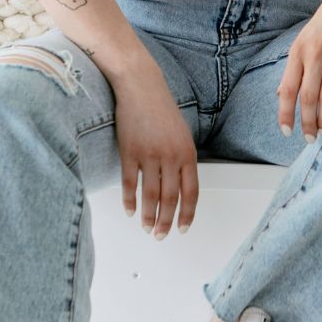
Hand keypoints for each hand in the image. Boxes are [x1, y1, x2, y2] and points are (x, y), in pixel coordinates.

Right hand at [112, 62, 198, 238]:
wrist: (140, 85)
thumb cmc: (160, 107)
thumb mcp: (181, 133)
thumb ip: (182, 159)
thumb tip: (180, 187)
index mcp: (187, 152)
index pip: (191, 192)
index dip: (187, 214)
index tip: (182, 228)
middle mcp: (170, 156)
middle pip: (171, 198)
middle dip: (167, 221)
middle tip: (162, 235)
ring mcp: (149, 154)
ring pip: (150, 195)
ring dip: (149, 216)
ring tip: (147, 228)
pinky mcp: (129, 151)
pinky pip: (129, 183)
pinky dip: (129, 200)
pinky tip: (130, 211)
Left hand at [276, 0, 321, 140]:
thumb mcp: (302, 40)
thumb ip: (293, 67)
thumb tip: (279, 93)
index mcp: (298, 51)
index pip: (287, 89)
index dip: (285, 113)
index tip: (287, 131)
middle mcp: (315, 53)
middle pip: (308, 97)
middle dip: (308, 123)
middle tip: (310, 138)